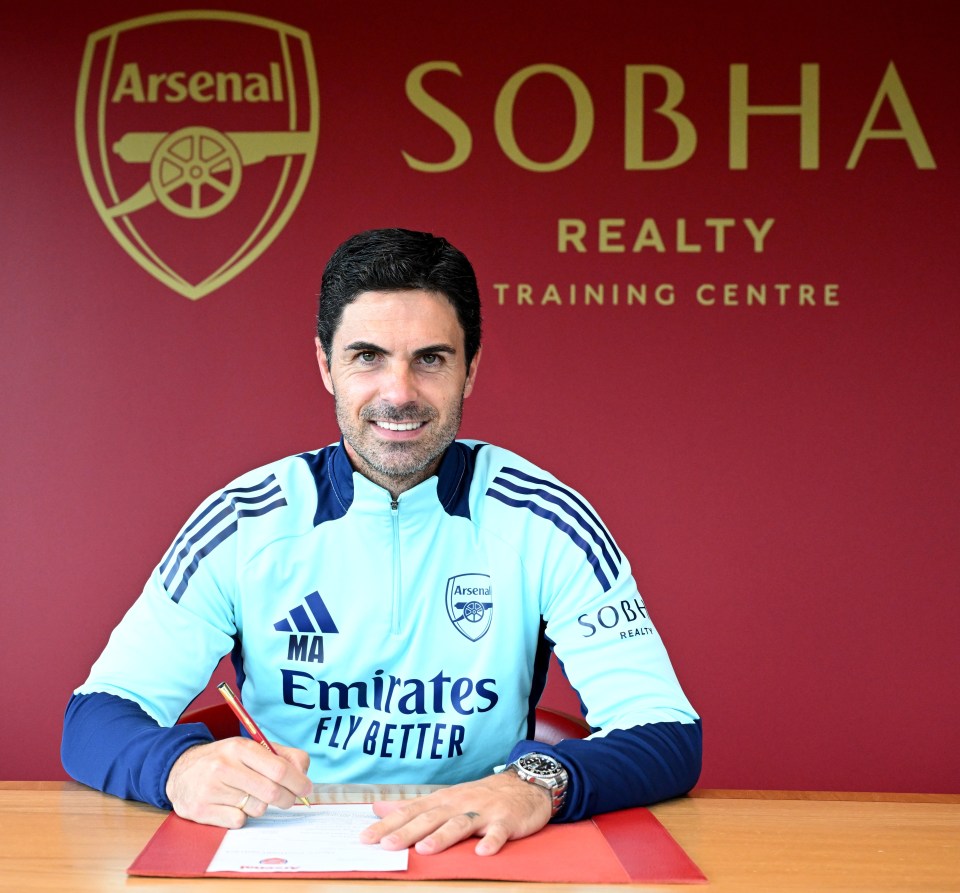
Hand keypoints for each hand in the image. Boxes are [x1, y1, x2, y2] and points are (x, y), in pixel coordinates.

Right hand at [165, 738, 310, 827]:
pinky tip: (232, 805)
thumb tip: (303, 773)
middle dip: (287, 799)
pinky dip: (241, 816)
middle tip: (289, 799)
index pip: (279, 769)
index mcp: (240, 747)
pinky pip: (238, 821)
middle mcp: (224, 766)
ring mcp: (211, 789)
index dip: (298, 782)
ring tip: (249, 795)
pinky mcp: (201, 810)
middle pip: (271, 792)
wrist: (180, 770)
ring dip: (261, 806)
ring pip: (256, 808)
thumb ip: (282, 756)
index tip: (306, 788)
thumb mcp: (250, 748)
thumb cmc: (224, 759)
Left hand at [359, 769, 551, 855]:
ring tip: (425, 849)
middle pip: (430, 818)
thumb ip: (415, 806)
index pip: (411, 811)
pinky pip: (498, 832)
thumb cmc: (480, 796)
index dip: (388, 824)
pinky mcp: (506, 821)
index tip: (366, 837)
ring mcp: (483, 811)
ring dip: (443, 836)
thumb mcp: (446, 797)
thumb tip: (379, 808)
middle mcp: (459, 803)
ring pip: (460, 824)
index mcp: (443, 800)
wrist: (524, 784)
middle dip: (407, 832)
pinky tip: (483, 852)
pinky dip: (490, 841)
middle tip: (386, 845)